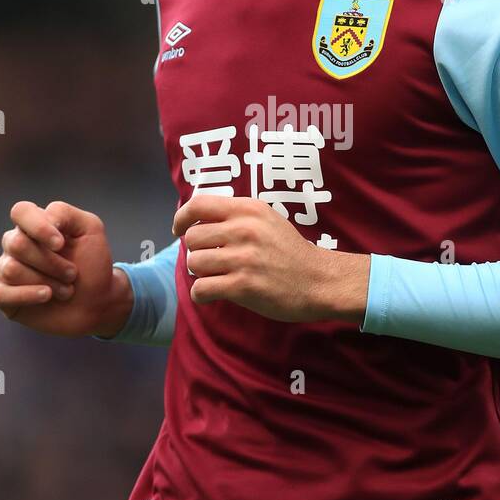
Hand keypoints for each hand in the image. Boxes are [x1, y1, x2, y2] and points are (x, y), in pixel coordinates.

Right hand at [0, 199, 131, 337]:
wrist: (97, 301)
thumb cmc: (91, 263)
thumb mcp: (90, 229)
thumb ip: (64, 213)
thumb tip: (43, 218)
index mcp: (33, 224)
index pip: (21, 212)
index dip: (39, 227)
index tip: (61, 244)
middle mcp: (14, 244)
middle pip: (17, 244)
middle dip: (52, 262)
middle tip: (73, 274)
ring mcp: (5, 269)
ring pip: (11, 270)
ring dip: (47, 281)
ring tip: (66, 289)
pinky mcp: (3, 296)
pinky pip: (1, 294)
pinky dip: (27, 295)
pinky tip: (47, 295)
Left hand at [172, 194, 368, 324]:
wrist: (319, 281)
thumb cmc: (290, 252)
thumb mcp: (268, 219)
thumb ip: (237, 215)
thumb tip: (197, 220)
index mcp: (248, 210)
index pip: (198, 204)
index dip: (181, 218)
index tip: (179, 230)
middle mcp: (244, 230)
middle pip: (192, 238)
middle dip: (196, 252)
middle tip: (211, 261)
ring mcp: (243, 258)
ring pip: (194, 263)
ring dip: (200, 273)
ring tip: (216, 276)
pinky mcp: (243, 286)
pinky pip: (201, 289)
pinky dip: (201, 294)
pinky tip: (212, 294)